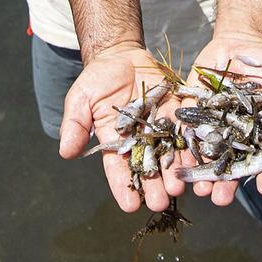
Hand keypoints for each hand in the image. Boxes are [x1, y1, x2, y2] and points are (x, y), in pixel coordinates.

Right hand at [57, 41, 186, 212]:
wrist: (121, 56)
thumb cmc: (97, 80)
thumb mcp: (80, 99)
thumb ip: (74, 125)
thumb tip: (65, 152)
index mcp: (114, 142)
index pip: (118, 169)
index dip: (123, 187)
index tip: (130, 205)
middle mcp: (139, 141)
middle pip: (148, 168)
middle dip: (154, 187)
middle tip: (159, 204)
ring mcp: (159, 129)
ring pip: (169, 155)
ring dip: (174, 173)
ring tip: (178, 189)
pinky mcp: (176, 114)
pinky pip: (185, 132)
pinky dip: (191, 147)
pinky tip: (196, 161)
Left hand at [182, 31, 261, 206]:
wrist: (241, 44)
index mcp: (261, 137)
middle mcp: (236, 138)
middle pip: (232, 166)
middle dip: (227, 184)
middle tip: (221, 199)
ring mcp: (214, 128)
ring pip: (207, 157)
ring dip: (202, 175)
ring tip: (200, 190)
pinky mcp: (194, 114)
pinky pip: (187, 134)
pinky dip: (183, 148)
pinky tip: (179, 163)